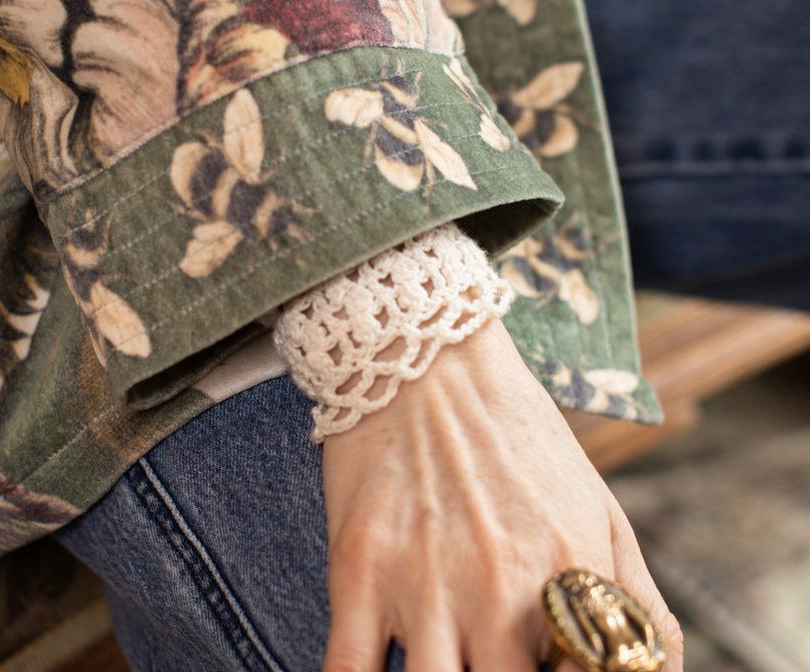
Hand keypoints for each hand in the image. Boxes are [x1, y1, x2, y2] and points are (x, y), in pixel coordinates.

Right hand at [320, 316, 683, 671]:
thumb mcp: (598, 502)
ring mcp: (424, 585)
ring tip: (449, 661)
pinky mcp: (357, 572)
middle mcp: (501, 592)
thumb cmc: (514, 430)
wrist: (424, 356)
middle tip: (496, 657)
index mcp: (571, 576)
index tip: (548, 664)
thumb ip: (638, 597)